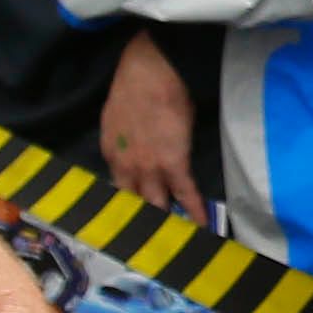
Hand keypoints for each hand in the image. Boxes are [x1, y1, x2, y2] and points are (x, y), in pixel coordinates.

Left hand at [101, 29, 209, 225]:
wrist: (150, 71)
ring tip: (173, 241)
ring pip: (156, 205)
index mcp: (110, 152)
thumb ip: (122, 139)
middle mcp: (125, 167)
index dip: (125, 203)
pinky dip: (195, 213)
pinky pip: (185, 195)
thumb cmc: (135, 84)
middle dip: (140, 224)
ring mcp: (149, 168)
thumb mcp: (117, 115)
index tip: (132, 216)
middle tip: (148, 242)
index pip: (116, 186)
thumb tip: (133, 147)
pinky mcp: (173, 165)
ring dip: (165, 223)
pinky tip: (201, 228)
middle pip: (132, 203)